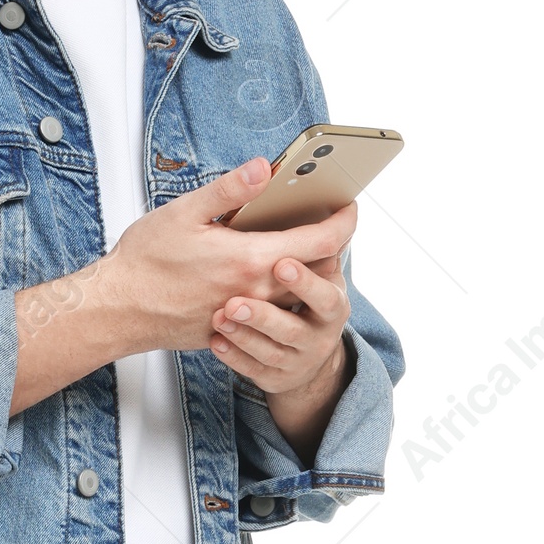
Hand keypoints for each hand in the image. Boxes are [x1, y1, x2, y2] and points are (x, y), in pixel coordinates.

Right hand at [9, 153, 356, 419]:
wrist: (118, 310)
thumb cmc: (145, 262)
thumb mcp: (185, 212)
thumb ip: (229, 189)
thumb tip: (265, 167)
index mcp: (250, 259)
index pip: (321, 242)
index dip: (344, 221)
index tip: (350, 206)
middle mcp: (256, 291)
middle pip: (315, 268)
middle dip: (325, 242)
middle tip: (318, 217)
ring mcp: (246, 313)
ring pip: (294, 292)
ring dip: (301, 268)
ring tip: (290, 241)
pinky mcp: (233, 326)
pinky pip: (270, 308)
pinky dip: (276, 288)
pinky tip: (257, 269)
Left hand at [209, 219, 351, 425]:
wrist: (295, 353)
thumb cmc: (287, 292)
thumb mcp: (288, 261)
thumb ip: (286, 226)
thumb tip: (263, 168)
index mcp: (328, 291)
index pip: (328, 277)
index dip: (307, 270)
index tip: (281, 263)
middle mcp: (321, 325)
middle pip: (299, 318)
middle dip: (271, 309)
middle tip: (238, 300)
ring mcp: (299, 355)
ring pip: (274, 346)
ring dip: (248, 332)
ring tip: (223, 315)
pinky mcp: (277, 375)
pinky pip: (254, 368)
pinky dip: (234, 354)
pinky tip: (215, 340)